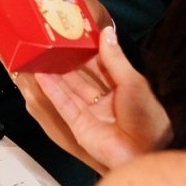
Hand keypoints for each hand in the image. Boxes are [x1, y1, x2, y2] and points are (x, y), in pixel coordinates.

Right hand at [10, 29, 167, 175]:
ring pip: (68, 89)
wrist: (143, 153)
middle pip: (81, 77)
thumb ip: (115, 58)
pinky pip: (63, 105)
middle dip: (67, 61)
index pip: (99, 65)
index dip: (87, 50)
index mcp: (121, 89)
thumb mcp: (132, 82)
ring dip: (54, 73)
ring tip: (39, 54)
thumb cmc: (146, 119)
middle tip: (51, 41)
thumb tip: (106, 32)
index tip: (73, 33)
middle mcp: (104, 101)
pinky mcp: (79, 126)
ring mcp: (90, 113)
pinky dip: (52, 90)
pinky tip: (41, 75)